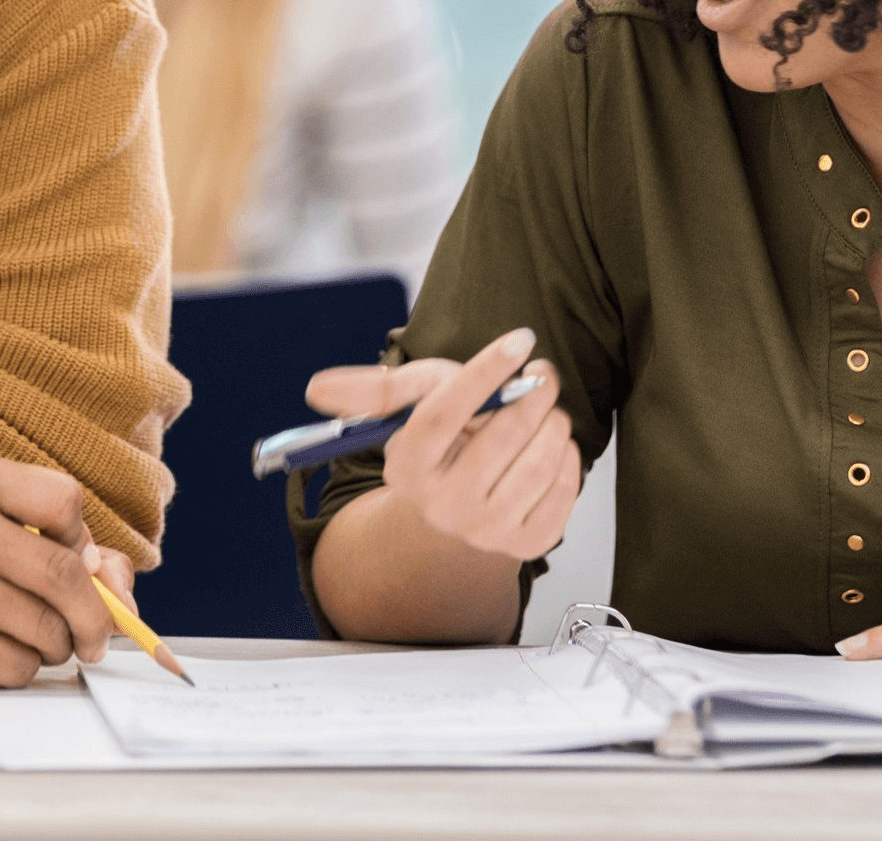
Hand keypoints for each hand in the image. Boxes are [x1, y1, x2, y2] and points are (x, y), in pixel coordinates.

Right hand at [0, 454, 115, 688]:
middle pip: (62, 575)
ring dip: (60, 643)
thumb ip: (76, 542)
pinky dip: (27, 665)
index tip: (74, 552)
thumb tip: (122, 599)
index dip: (81, 535)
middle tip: (97, 633)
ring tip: (43, 634)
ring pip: (45, 629)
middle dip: (95, 614)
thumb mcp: (7, 516)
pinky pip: (16, 665)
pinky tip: (7, 648)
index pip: (64, 501)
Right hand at [305, 326, 580, 562]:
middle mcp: (444, 506)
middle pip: (502, 436)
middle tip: (542, 372)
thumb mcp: (408, 407)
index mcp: (408, 467)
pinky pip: (566, 486)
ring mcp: (487, 530)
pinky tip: (550, 445)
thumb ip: (372, 390)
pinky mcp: (528, 544)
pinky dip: (567, 455)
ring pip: (541, 459)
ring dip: (553, 420)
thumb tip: (314, 388)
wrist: (457, 516)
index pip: (443, 411)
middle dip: (534, 391)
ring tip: (543, 409)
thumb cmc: (438, 443)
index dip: (485, 371)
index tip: (520, 338)